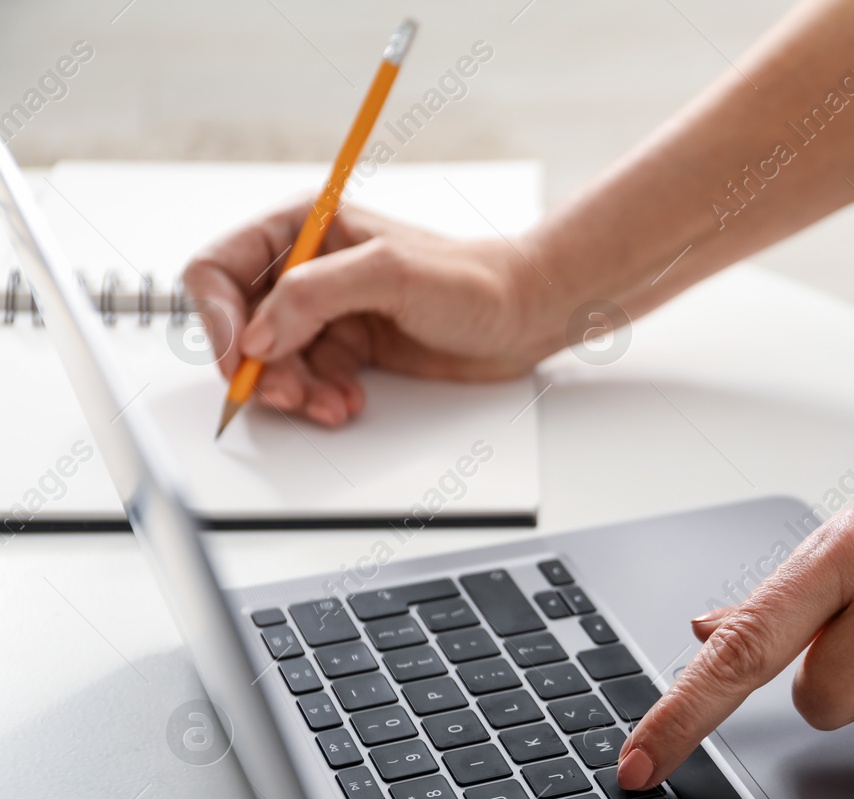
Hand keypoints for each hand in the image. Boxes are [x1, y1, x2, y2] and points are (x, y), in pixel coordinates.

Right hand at [182, 199, 557, 426]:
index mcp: (305, 228)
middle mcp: (308, 268)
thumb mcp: (391, 274)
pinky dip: (320, 398)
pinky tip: (348, 403)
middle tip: (287, 394)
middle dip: (259, 366)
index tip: (240, 359)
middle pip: (242, 324)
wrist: (524, 316)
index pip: (221, 269)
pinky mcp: (350, 347)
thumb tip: (260, 335)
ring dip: (293, 390)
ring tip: (329, 405)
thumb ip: (315, 295)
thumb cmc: (473, 280)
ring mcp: (329, 311)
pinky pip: (310, 379)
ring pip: (275, 361)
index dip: (217, 317)